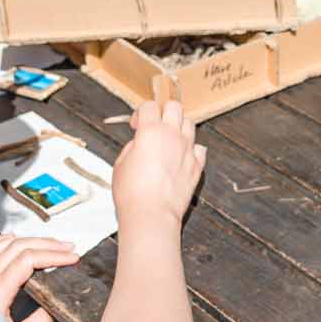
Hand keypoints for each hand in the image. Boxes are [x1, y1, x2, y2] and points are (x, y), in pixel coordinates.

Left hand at [0, 233, 78, 321]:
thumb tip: (52, 308)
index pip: (28, 260)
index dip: (53, 255)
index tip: (71, 258)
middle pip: (18, 247)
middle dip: (47, 244)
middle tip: (67, 247)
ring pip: (1, 244)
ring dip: (27, 239)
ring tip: (47, 242)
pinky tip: (10, 238)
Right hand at [112, 99, 205, 226]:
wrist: (151, 215)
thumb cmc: (132, 193)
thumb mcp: (120, 164)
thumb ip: (132, 146)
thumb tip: (140, 143)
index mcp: (151, 131)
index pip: (149, 106)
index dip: (140, 113)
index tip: (136, 126)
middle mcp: (172, 136)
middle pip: (174, 107)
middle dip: (164, 111)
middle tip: (155, 125)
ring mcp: (188, 149)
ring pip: (189, 124)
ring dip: (179, 127)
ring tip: (169, 141)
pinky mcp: (197, 165)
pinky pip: (199, 149)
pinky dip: (192, 150)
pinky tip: (182, 158)